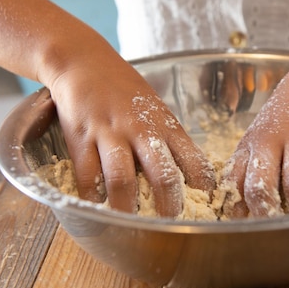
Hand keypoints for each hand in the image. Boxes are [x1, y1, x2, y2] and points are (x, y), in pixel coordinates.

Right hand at [46, 46, 215, 216]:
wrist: (82, 61)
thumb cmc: (123, 87)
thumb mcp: (155, 108)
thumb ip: (168, 138)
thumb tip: (187, 174)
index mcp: (165, 124)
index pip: (194, 159)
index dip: (203, 186)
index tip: (208, 205)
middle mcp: (141, 130)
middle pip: (162, 176)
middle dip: (169, 207)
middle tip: (171, 226)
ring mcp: (110, 134)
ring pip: (123, 180)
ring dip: (128, 208)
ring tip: (131, 225)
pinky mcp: (80, 138)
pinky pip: (87, 176)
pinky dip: (93, 198)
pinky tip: (98, 208)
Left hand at [222, 51, 288, 217]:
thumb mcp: (265, 130)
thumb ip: (254, 162)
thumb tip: (242, 205)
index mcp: (251, 143)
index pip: (233, 180)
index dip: (235, 208)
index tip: (241, 228)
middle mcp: (271, 141)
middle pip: (259, 186)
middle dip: (264, 214)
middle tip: (273, 233)